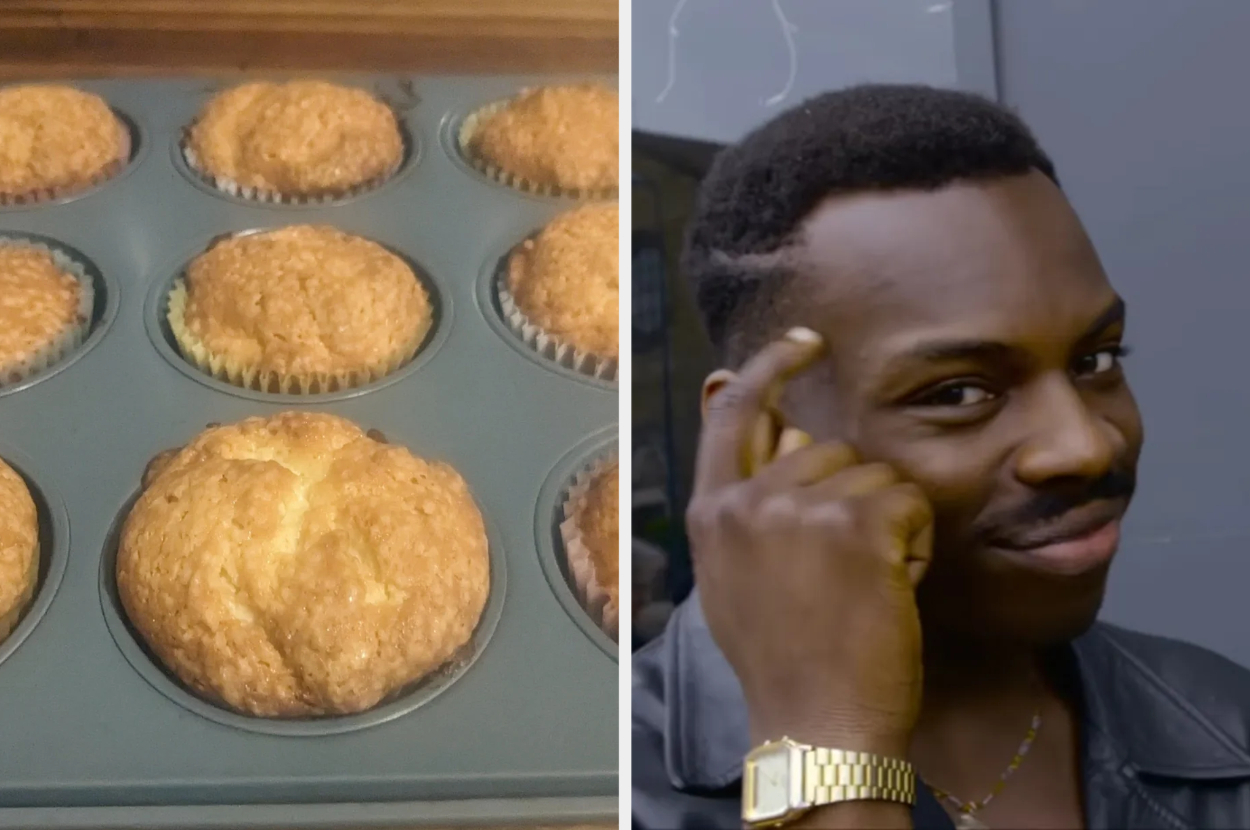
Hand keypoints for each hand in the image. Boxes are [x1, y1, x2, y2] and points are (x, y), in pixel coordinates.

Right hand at [687, 328, 934, 755]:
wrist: (817, 726)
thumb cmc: (785, 659)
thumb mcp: (735, 577)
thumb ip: (741, 501)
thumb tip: (762, 415)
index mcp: (711, 514)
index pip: (733, 412)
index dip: (770, 367)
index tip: (805, 343)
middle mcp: (746, 502)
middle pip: (822, 448)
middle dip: (851, 496)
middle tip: (847, 568)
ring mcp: (798, 509)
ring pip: (872, 474)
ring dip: (884, 523)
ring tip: (863, 586)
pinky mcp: (856, 523)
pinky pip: (907, 501)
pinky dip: (913, 545)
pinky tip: (890, 590)